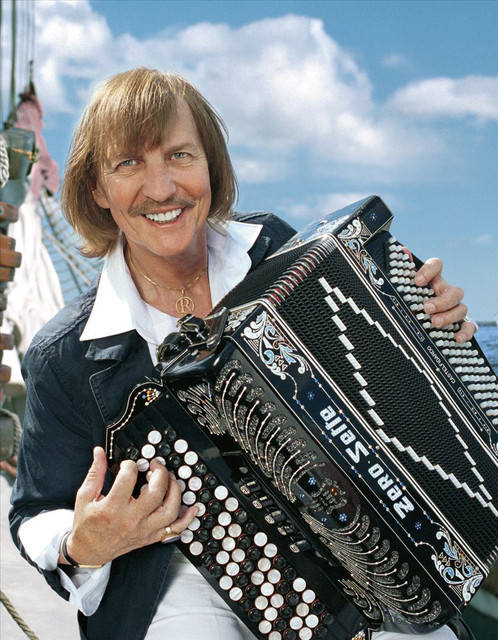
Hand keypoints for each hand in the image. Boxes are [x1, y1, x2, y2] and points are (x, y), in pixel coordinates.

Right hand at [60, 447, 196, 566]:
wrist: (88, 552)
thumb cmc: (87, 524)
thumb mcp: (85, 497)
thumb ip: (95, 473)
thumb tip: (100, 452)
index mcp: (112, 508)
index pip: (128, 479)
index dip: (130, 465)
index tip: (128, 465)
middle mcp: (131, 520)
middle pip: (156, 493)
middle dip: (160, 474)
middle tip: (156, 466)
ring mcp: (143, 530)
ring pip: (169, 511)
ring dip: (175, 491)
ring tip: (170, 479)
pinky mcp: (150, 538)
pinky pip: (174, 530)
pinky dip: (186, 519)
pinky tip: (193, 507)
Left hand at [410, 254, 474, 342]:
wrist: (419, 323)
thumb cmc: (413, 301)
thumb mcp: (405, 288)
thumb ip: (404, 272)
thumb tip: (403, 250)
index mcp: (432, 280)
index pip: (436, 265)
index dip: (429, 270)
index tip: (417, 281)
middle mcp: (446, 292)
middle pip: (454, 291)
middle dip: (441, 300)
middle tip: (427, 308)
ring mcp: (455, 308)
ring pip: (462, 308)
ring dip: (449, 316)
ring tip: (435, 323)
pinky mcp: (460, 323)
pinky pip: (469, 326)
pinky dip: (465, 331)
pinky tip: (457, 337)